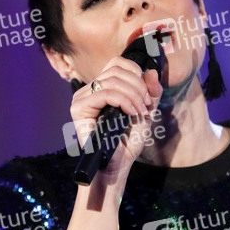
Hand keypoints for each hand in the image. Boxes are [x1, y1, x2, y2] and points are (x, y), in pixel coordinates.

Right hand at [69, 57, 161, 181]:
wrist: (116, 165)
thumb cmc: (127, 141)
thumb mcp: (145, 112)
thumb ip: (151, 92)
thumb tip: (151, 71)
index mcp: (103, 88)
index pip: (117, 63)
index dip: (136, 72)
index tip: (147, 94)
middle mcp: (90, 90)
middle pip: (116, 70)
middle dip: (138, 86)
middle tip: (145, 106)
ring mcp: (82, 98)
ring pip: (112, 80)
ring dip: (133, 95)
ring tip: (139, 112)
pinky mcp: (78, 108)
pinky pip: (105, 93)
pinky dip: (123, 101)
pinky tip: (131, 113)